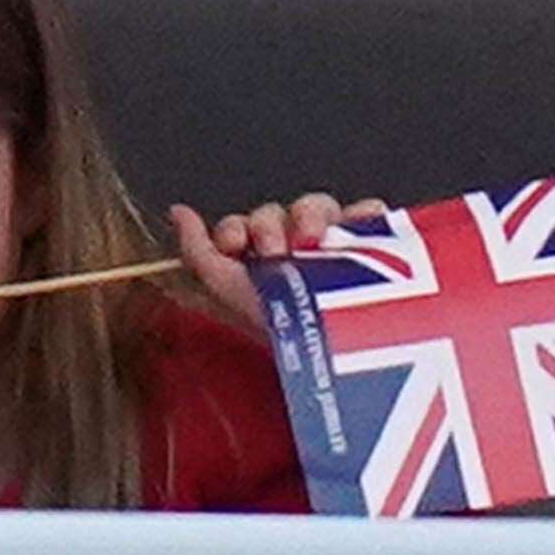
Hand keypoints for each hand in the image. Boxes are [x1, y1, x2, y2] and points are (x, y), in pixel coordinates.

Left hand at [169, 193, 387, 324]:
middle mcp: (298, 251)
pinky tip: (358, 224)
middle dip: (270, 225)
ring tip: (312, 243)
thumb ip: (197, 249)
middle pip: (281, 212)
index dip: (237, 228)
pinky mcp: (375, 245)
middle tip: (275, 252)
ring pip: (319, 206)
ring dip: (310, 214)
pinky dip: (363, 213)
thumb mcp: (226, 288)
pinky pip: (369, 214)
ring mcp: (338, 246)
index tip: (235, 244)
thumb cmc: (274, 327)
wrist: (324, 349)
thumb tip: (178, 212)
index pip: (246, 226)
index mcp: (263, 259)